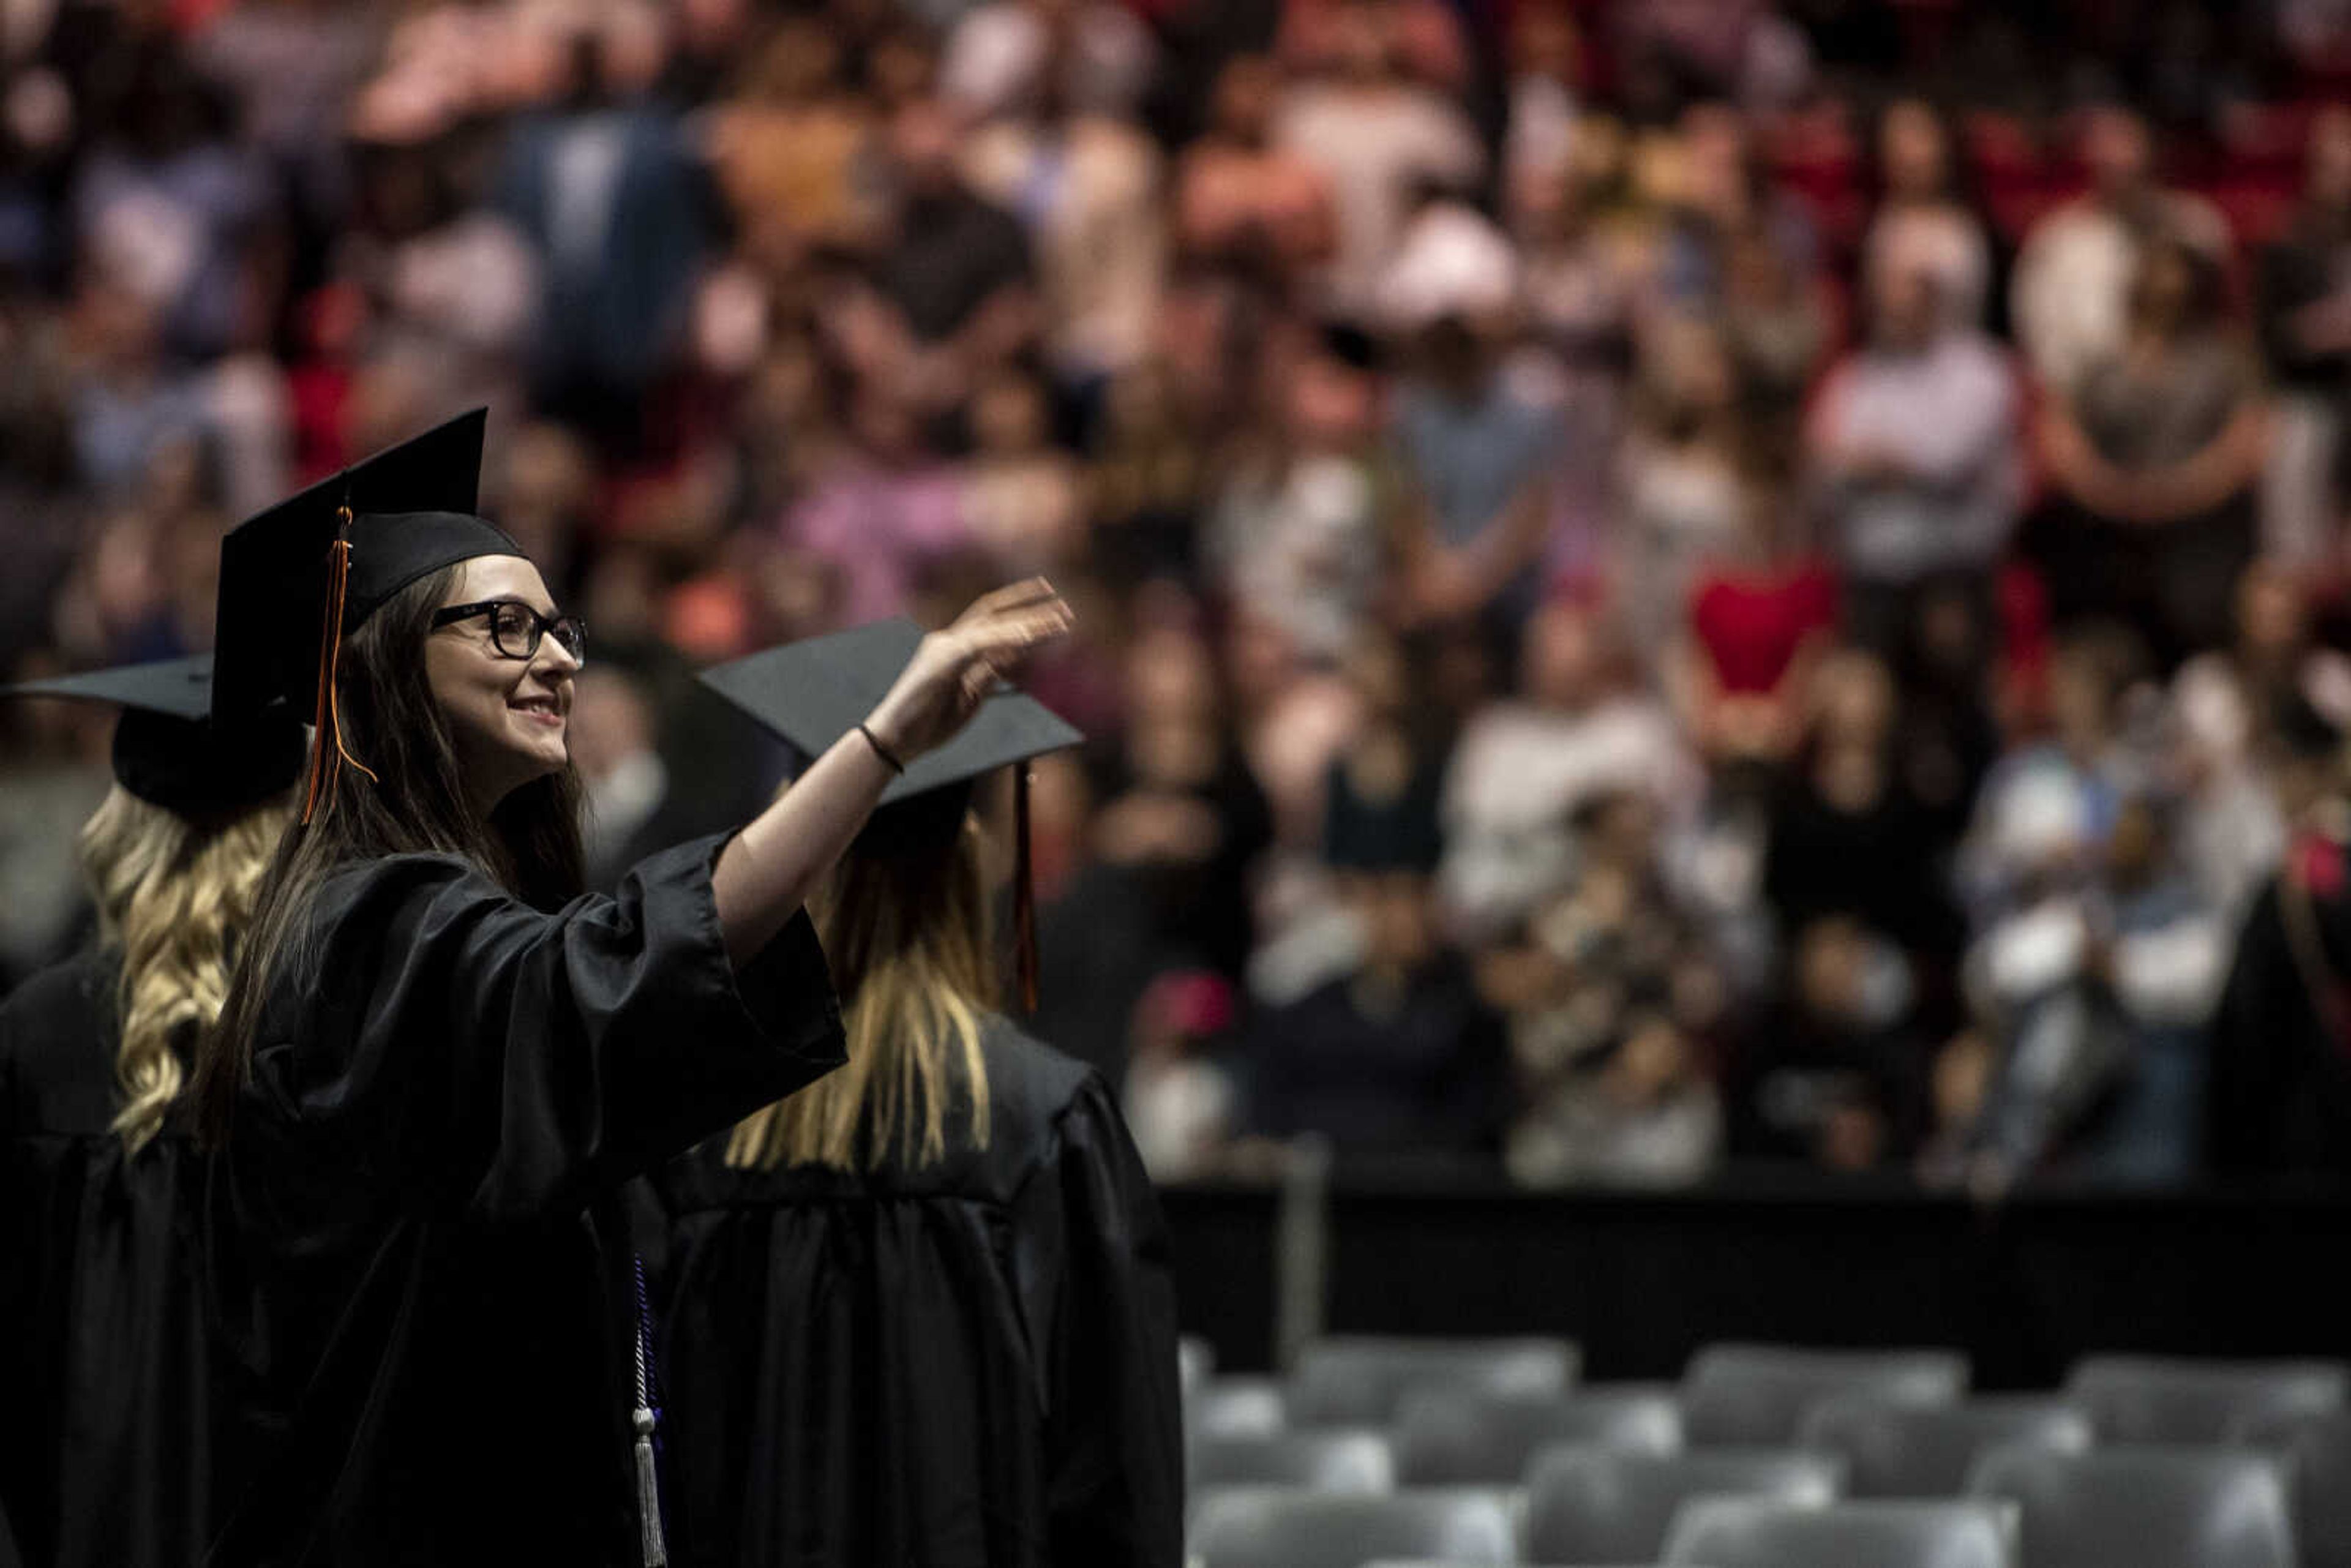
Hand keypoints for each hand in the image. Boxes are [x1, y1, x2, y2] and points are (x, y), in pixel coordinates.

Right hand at [863, 578, 1073, 760]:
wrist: (895, 740)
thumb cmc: (929, 723)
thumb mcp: (969, 697)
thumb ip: (988, 674)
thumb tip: (1014, 656)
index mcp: (954, 649)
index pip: (990, 618)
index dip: (1020, 607)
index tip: (1050, 605)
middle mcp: (948, 641)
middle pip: (994, 613)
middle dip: (1031, 608)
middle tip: (1066, 609)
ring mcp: (944, 648)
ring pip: (992, 626)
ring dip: (1028, 624)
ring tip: (1059, 623)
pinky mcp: (942, 661)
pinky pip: (980, 644)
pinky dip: (1005, 639)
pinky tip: (1029, 637)